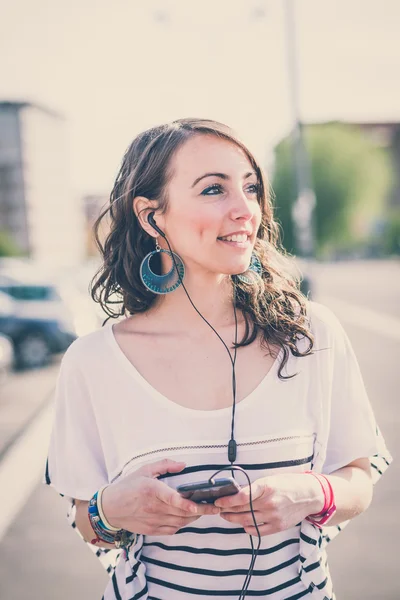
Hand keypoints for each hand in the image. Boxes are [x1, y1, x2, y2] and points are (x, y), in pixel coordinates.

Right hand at [101, 459, 218, 535]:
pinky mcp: (152, 530)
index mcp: (151, 490)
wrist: (110, 508)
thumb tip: (183, 464)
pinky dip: (183, 524)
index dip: (185, 503)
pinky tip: (189, 517)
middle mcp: (153, 507)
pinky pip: (173, 529)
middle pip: (181, 512)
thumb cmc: (128, 486)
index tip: (196, 505)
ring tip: (206, 510)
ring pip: (180, 522)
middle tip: (216, 506)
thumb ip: (165, 465)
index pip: (171, 499)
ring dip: (194, 517)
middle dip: (201, 510)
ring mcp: (153, 521)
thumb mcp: (145, 469)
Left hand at [214, 473, 323, 535]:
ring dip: (233, 519)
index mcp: (266, 487)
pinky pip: (257, 531)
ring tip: (225, 515)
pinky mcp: (278, 526)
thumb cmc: (288, 484)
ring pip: (246, 520)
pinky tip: (242, 524)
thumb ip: (254, 488)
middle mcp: (269, 503)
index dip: (227, 500)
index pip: (241, 496)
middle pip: (241, 510)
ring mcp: (273, 516)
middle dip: (226, 509)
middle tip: (218, 508)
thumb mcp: (270, 479)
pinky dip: (247, 527)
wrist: (309, 495)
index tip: (218, 501)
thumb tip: (235, 493)